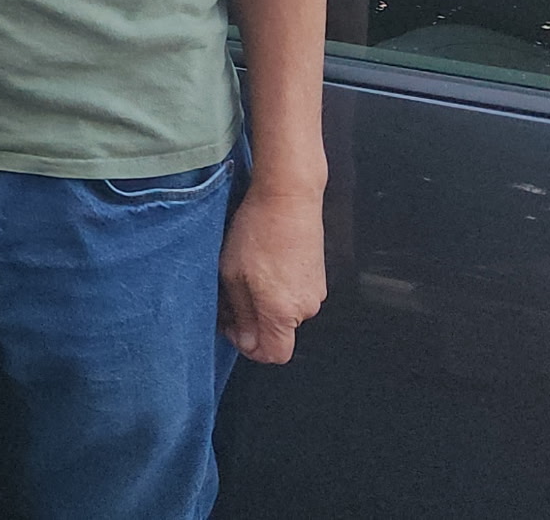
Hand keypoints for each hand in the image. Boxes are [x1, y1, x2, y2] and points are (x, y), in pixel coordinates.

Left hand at [218, 188, 325, 363]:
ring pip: (285, 311)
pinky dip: (279, 285)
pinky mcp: (318, 275)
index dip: (249, 347)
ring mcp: (316, 291)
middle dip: (252, 319)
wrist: (288, 196)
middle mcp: (306, 307)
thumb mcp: (233, 274)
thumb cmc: (258, 230)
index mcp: (283, 312)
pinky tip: (264, 260)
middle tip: (231, 292)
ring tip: (247, 269)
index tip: (232, 326)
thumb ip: (240, 313)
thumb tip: (245, 340)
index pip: (274, 354)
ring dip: (265, 300)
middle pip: (278, 331)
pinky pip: (295, 292)